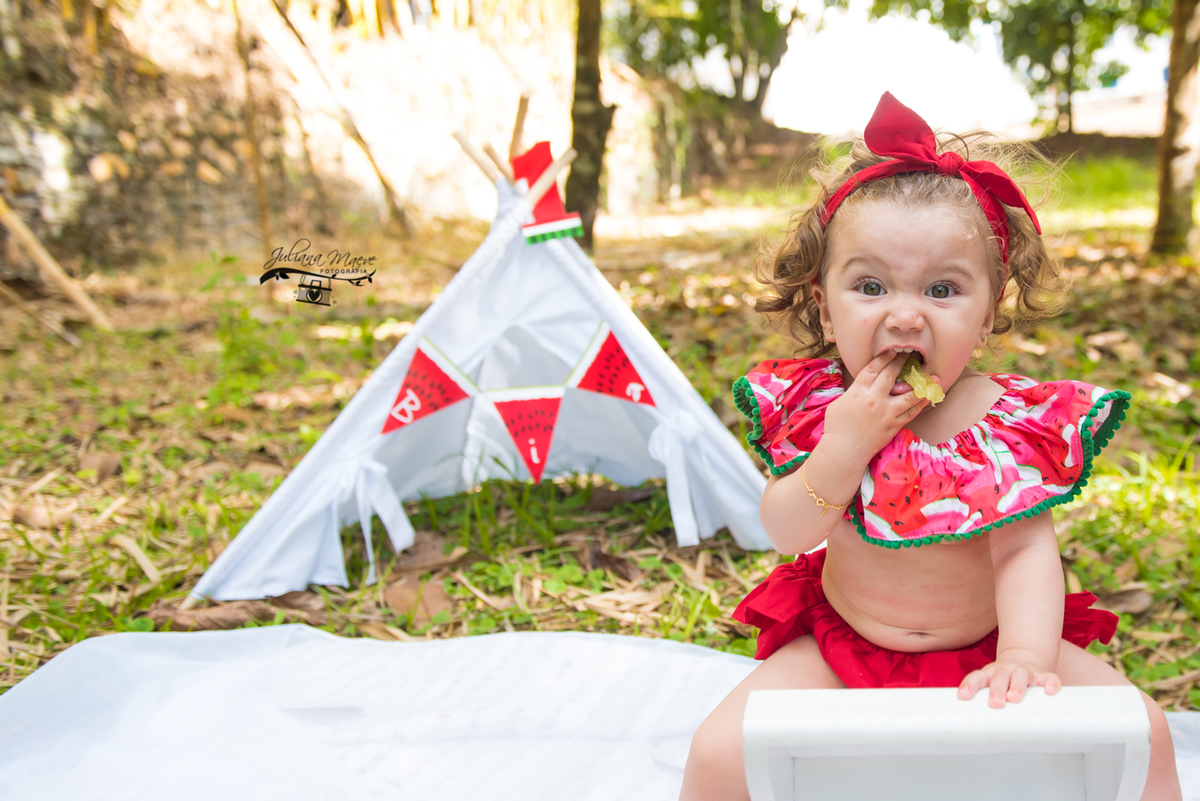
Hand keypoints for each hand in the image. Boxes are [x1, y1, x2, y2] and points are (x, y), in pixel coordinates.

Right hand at [820, 352, 931, 466]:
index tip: (892, 351)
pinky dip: (921, 403)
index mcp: (859, 391)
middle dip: (901, 362)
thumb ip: (854, 391)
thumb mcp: (839, 403)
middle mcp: (875, 399)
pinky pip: (912, 412)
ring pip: (909, 394)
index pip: (874, 367)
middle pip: (892, 375)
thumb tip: (863, 385)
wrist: (845, 450)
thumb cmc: (837, 427)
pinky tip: (929, 396)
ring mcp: (887, 412)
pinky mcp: (894, 425)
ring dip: (922, 384)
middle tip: (910, 356)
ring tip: (932, 376)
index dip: (885, 357)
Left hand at [958, 658, 1061, 707]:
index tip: (962, 696)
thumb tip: (969, 726)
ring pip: (1021, 675)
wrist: (1022, 658)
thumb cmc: (1002, 680)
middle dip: (996, 690)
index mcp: (990, 673)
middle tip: (994, 703)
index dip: (969, 686)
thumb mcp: (989, 685)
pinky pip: (1049, 677)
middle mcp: (1006, 670)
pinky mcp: (1043, 676)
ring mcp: (1025, 672)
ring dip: (1017, 686)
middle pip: (999, 677)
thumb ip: (981, 699)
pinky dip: (1050, 683)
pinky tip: (1049, 691)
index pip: (977, 677)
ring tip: (1014, 698)